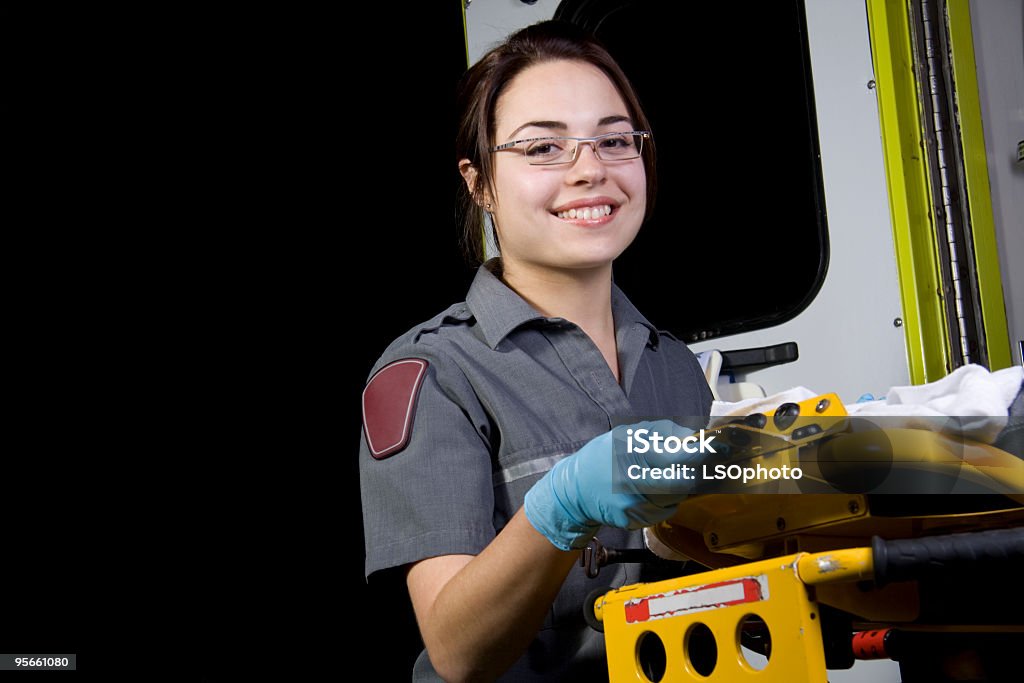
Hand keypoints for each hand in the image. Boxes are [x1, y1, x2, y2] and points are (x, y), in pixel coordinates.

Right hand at [523, 420, 702, 549]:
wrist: (574, 492)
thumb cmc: (600, 458)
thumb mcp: (624, 436)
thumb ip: (658, 434)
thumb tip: (691, 436)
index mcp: (631, 455)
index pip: (676, 458)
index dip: (700, 455)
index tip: (718, 449)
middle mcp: (633, 482)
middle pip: (681, 483)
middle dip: (693, 474)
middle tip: (701, 464)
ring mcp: (634, 505)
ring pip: (676, 499)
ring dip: (679, 488)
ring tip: (664, 476)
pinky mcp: (634, 520)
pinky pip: (663, 511)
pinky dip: (666, 502)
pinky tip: (652, 492)